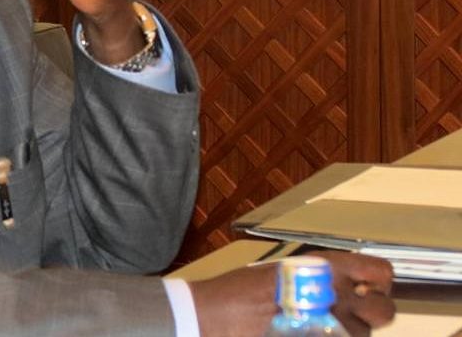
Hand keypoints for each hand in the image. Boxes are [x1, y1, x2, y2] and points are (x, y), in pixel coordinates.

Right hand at [187, 251, 394, 336]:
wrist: (214, 316)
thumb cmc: (239, 290)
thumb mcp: (281, 271)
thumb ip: (317, 280)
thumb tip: (343, 290)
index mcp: (325, 267)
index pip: (380, 272)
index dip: (378, 284)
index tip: (365, 290)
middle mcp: (337, 295)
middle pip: (384, 311)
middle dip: (371, 315)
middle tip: (344, 316)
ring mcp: (332, 326)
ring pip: (362, 335)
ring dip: (346, 335)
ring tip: (313, 330)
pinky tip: (303, 336)